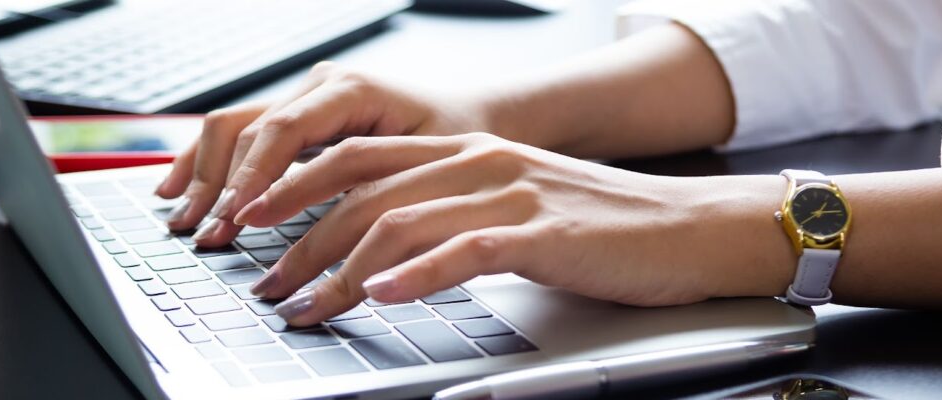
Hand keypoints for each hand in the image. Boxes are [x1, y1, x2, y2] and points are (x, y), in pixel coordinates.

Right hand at [153, 62, 491, 244]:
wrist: (474, 120)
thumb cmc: (458, 145)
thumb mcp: (426, 169)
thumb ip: (377, 193)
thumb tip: (332, 238)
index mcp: (353, 90)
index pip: (285, 130)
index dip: (255, 177)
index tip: (236, 219)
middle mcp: (320, 86)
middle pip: (248, 127)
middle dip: (221, 185)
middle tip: (205, 235)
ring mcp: (303, 98)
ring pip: (232, 127)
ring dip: (202, 175)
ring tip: (182, 220)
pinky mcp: (295, 117)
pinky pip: (237, 133)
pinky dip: (204, 163)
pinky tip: (177, 190)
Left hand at [238, 132, 792, 325]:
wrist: (687, 227)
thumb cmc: (599, 226)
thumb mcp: (511, 206)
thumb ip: (448, 217)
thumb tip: (382, 257)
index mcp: (464, 151)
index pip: (355, 163)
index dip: (295, 194)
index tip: (254, 232)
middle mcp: (478, 161)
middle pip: (362, 192)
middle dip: (300, 240)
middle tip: (266, 284)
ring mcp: (510, 192)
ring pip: (401, 224)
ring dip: (341, 271)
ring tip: (306, 308)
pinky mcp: (542, 230)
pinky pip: (466, 249)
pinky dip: (418, 275)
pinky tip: (384, 298)